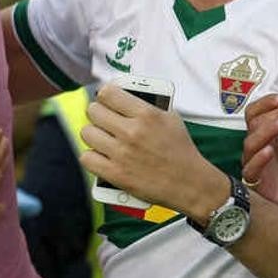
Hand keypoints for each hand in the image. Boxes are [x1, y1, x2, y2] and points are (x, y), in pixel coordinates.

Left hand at [80, 83, 228, 221]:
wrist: (191, 184)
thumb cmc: (180, 150)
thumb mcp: (170, 118)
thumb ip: (145, 104)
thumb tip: (119, 94)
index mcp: (147, 114)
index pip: (107, 93)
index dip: (105, 96)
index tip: (107, 100)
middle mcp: (132, 132)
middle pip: (93, 111)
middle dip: (98, 114)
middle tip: (105, 120)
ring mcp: (122, 154)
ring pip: (87, 133)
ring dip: (94, 135)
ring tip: (103, 138)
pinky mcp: (116, 174)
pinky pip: (86, 157)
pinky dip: (92, 157)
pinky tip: (102, 156)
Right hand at [243, 81, 277, 217]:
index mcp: (266, 136)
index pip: (255, 113)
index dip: (266, 103)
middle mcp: (257, 148)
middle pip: (252, 125)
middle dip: (271, 114)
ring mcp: (255, 165)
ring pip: (250, 143)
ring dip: (267, 130)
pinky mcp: (257, 184)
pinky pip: (251, 170)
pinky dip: (259, 159)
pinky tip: (270, 151)